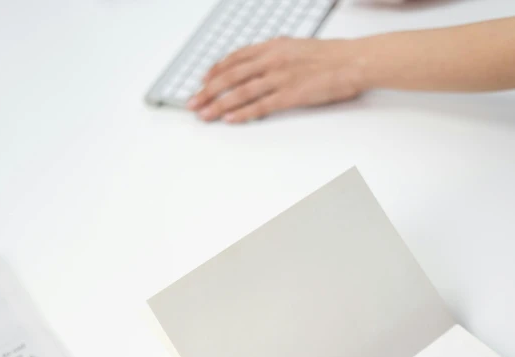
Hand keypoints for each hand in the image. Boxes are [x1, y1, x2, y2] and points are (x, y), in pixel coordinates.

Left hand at [187, 37, 364, 122]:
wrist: (353, 61)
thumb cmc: (330, 58)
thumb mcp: (296, 48)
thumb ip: (276, 56)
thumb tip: (260, 66)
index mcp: (273, 46)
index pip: (235, 58)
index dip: (215, 71)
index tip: (202, 82)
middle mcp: (272, 59)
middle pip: (231, 76)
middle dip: (208, 91)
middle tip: (193, 103)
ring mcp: (280, 77)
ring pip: (241, 92)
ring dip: (219, 105)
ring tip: (204, 115)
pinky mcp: (290, 95)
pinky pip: (260, 105)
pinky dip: (242, 113)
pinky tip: (229, 119)